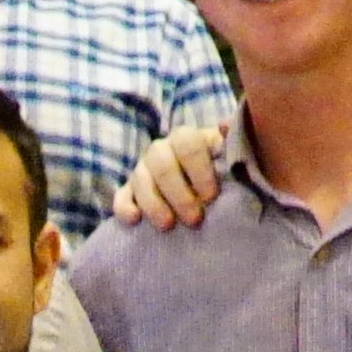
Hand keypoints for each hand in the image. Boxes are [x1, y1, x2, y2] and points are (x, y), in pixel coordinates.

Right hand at [109, 114, 233, 229]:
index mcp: (186, 139)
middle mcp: (161, 150)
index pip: (188, 144)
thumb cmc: (218, 174)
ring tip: (169, 225)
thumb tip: (226, 126)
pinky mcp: (129, 192)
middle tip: (195, 219)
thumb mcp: (229, 158)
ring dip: (154, 204)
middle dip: (179, 194)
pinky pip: (121, 196)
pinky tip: (135, 220)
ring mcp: (143, 170)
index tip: (211, 196)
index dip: (199, 170)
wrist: (199, 188)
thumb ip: (230, 145)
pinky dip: (125, 208)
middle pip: (162, 164)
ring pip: (140, 180)